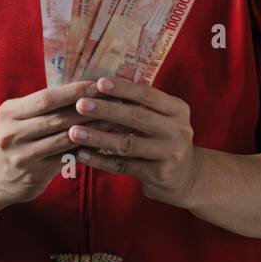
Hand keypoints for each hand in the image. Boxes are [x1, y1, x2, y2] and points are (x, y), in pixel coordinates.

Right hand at [0, 80, 130, 204]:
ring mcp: (22, 156)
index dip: (73, 91)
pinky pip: (67, 158)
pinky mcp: (35, 174)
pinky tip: (104, 142)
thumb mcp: (18, 118)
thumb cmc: (16, 139)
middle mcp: (11, 133)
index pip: (46, 98)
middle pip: (57, 118)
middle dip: (88, 109)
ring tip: (115, 120)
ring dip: (93, 129)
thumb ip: (42, 105)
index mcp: (9, 112)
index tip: (97, 85)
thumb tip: (84, 86)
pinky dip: (87, 148)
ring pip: (65, 139)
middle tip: (114, 101)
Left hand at [69, 77, 198, 207]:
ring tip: (73, 132)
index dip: (123, 88)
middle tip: (80, 104)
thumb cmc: (164, 140)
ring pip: (127, 144)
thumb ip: (140, 105)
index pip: (147, 94)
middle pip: (137, 117)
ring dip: (97, 137)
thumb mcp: (163, 119)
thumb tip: (100, 85)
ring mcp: (170, 155)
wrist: (187, 178)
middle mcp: (178, 130)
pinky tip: (81, 154)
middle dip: (106, 110)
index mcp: (178, 110)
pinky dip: (100, 160)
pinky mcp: (158, 175)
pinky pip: (123, 166)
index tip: (99, 83)